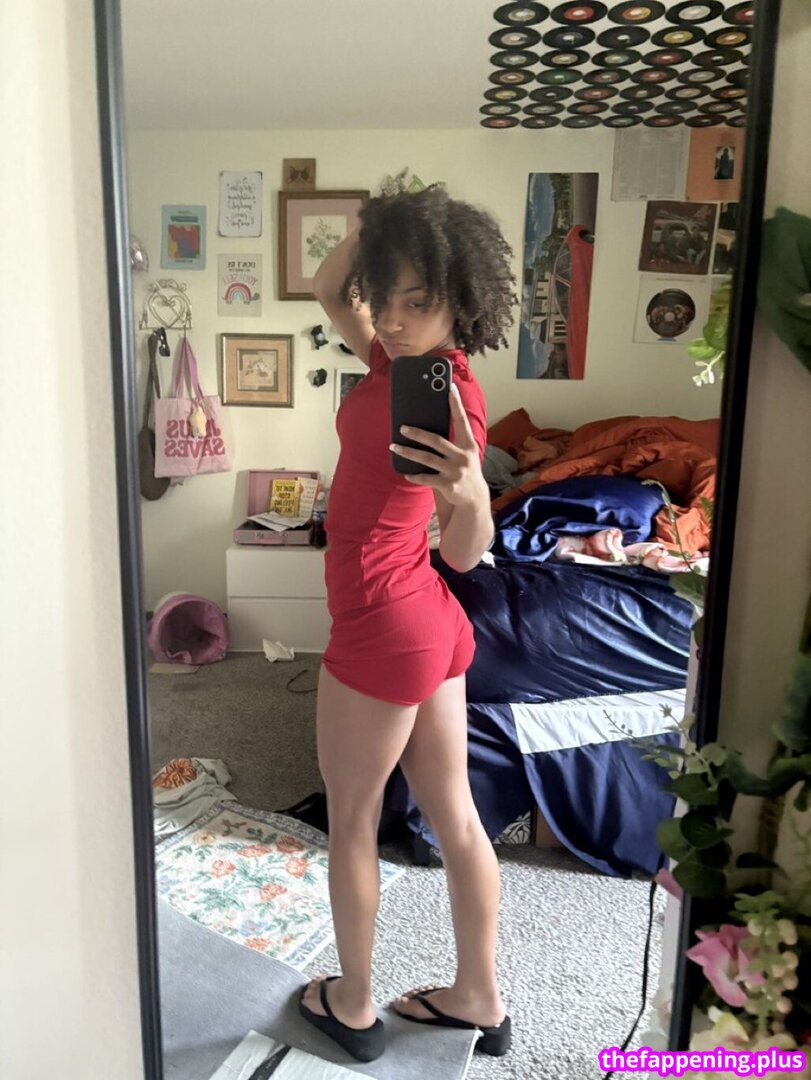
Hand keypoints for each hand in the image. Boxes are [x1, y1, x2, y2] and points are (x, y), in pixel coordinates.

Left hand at [389, 383, 487, 506]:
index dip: (456, 404)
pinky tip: (405, 472)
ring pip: (426, 459)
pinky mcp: (448, 485)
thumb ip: (453, 440)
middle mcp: (463, 457)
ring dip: (408, 452)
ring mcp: (455, 472)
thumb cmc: (465, 469)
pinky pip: (425, 478)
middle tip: (402, 427)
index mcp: (468, 444)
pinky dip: (414, 475)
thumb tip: (430, 425)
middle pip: (436, 441)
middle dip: (417, 433)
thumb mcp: (465, 453)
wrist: (474, 498)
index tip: (450, 387)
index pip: (462, 420)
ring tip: (394, 446)